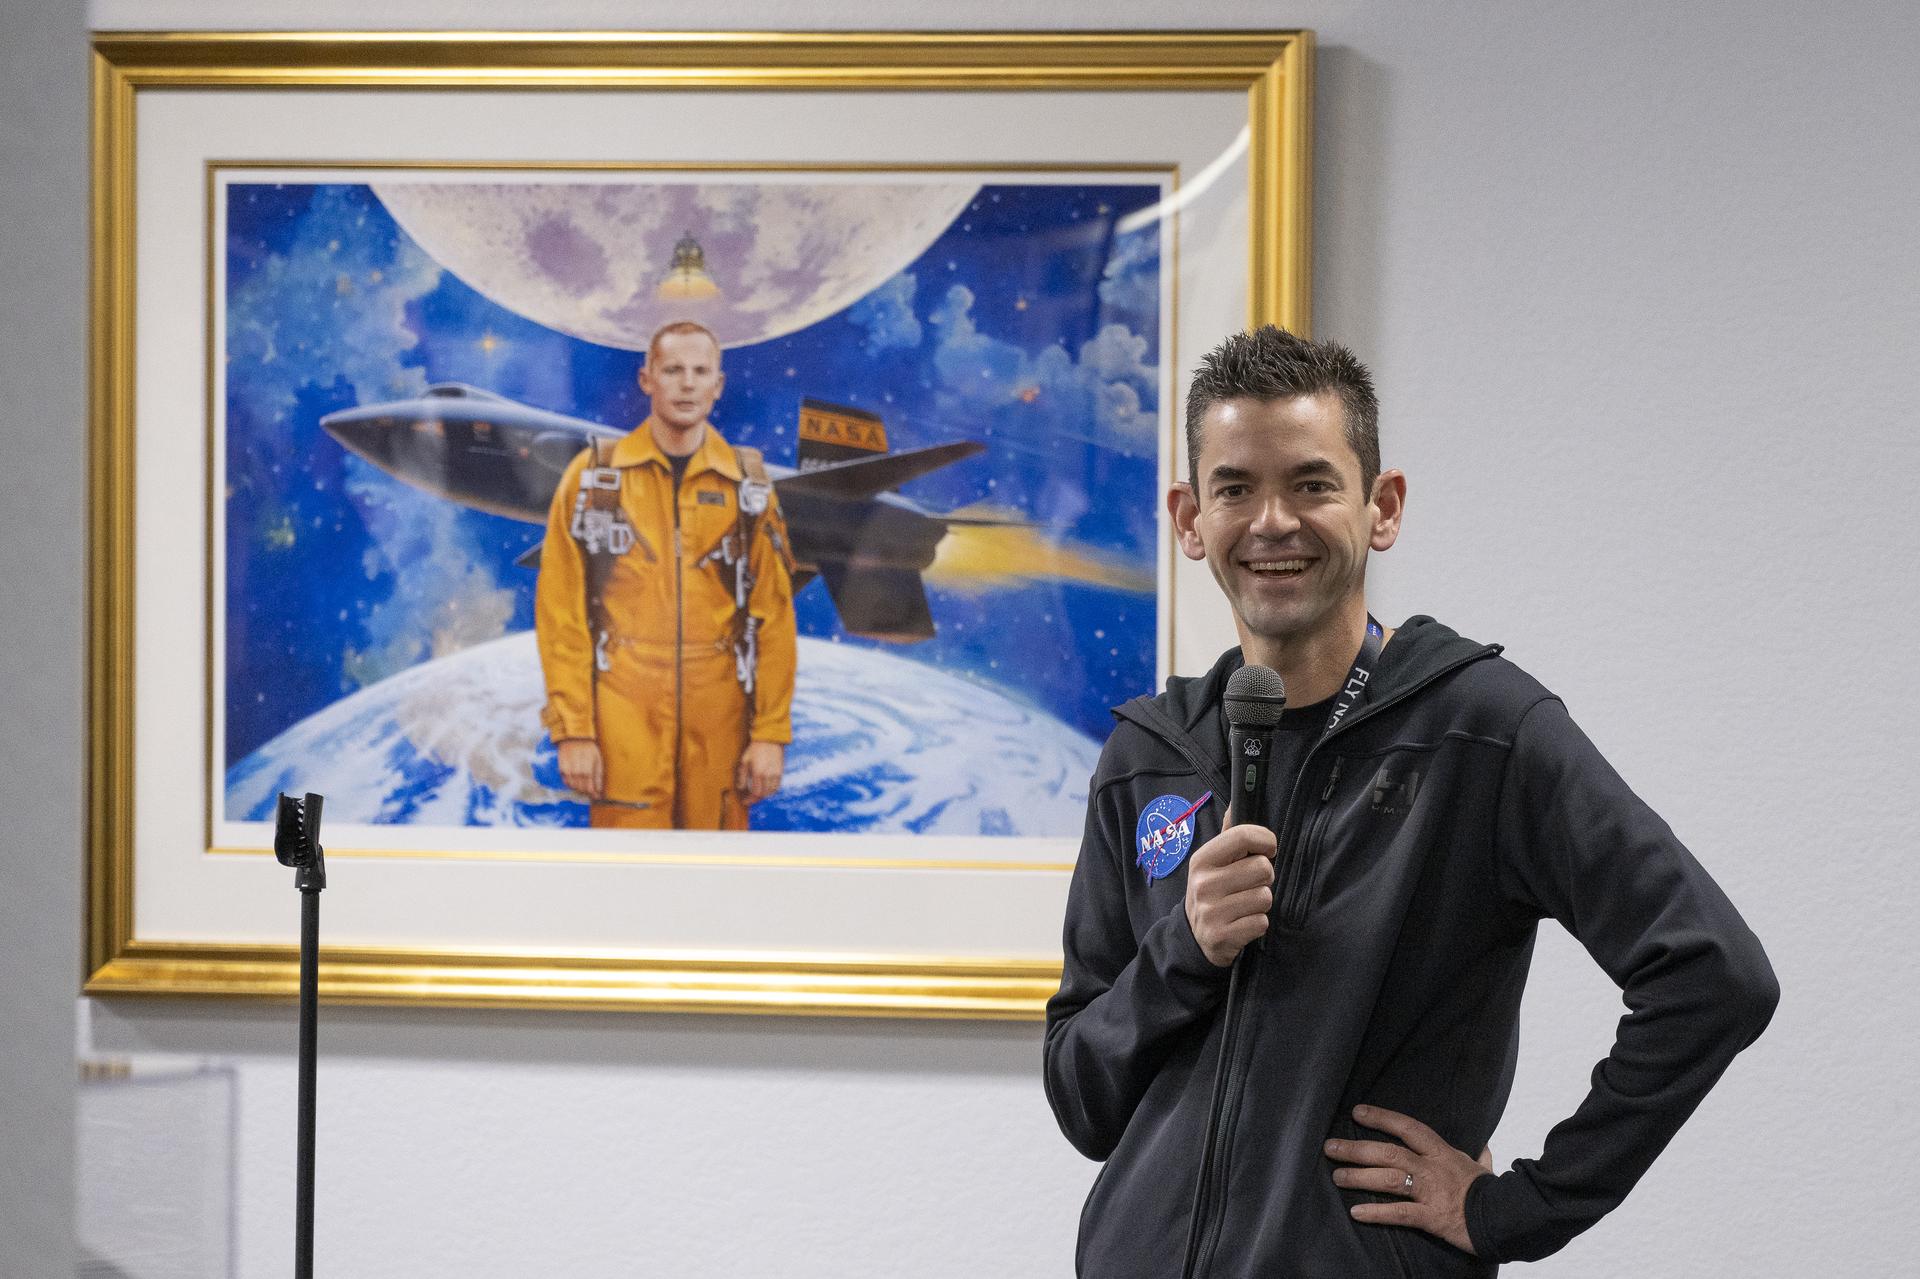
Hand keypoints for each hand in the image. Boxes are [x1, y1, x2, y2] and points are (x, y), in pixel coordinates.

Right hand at [557, 739, 603, 799]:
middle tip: (592, 791)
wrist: (574, 737)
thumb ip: (598, 777)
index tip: (596, 796)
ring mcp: (567, 771)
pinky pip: (565, 781)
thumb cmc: (589, 748)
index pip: (589, 788)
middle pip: (581, 789)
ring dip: (579, 788)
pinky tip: (576, 780)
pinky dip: (571, 784)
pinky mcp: (561, 768)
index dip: (593, 794)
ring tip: (584, 785)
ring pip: (572, 787)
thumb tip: (599, 791)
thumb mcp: (598, 761)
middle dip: (587, 791)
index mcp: (587, 770)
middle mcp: (576, 772)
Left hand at [736, 740, 784, 802]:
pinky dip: (771, 791)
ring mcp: (776, 774)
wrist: (770, 739)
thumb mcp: (745, 760)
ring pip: (771, 792)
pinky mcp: (780, 772)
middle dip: (755, 799)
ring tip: (756, 794)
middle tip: (749, 799)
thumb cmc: (755, 749)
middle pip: (763, 794)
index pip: (755, 793)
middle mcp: (768, 775)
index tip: (744, 801)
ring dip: (763, 796)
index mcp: (758, 772)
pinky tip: (765, 789)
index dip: (750, 800)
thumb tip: (741, 788)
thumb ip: (742, 776)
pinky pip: (777, 787)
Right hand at [1182, 818, 1277, 966]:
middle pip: (1263, 868)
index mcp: (1202, 859)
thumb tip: (1236, 803)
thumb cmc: (1212, 892)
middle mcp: (1204, 883)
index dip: (1265, 840)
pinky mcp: (1222, 936)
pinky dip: (1257, 924)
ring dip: (1261, 902)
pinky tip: (1242, 923)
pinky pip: (1261, 922)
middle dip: (1264, 878)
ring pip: (1265, 897)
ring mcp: (1211, 911)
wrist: (1194, 937)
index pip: (1243, 836)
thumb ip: (1229, 836)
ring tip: (1244, 905)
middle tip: (1250, 884)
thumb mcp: (1212, 863)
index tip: (1268, 850)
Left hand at [1324, 1104, 1491, 1254]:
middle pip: (1389, 1152)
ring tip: (1336, 1177)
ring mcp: (1431, 1193)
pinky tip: (1356, 1212)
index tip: (1358, 1111)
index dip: (1382, 1118)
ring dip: (1359, 1177)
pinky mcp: (1432, 1218)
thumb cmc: (1495, 1193)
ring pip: (1389, 1179)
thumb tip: (1483, 1147)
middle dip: (1357, 1149)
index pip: (1408, 1128)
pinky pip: (1399, 1214)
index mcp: (1443, 1153)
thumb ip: (1480, 1158)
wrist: (1510, 1218)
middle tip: (1330, 1147)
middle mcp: (1432, 1168)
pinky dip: (1376, 1212)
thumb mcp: (1485, 1170)